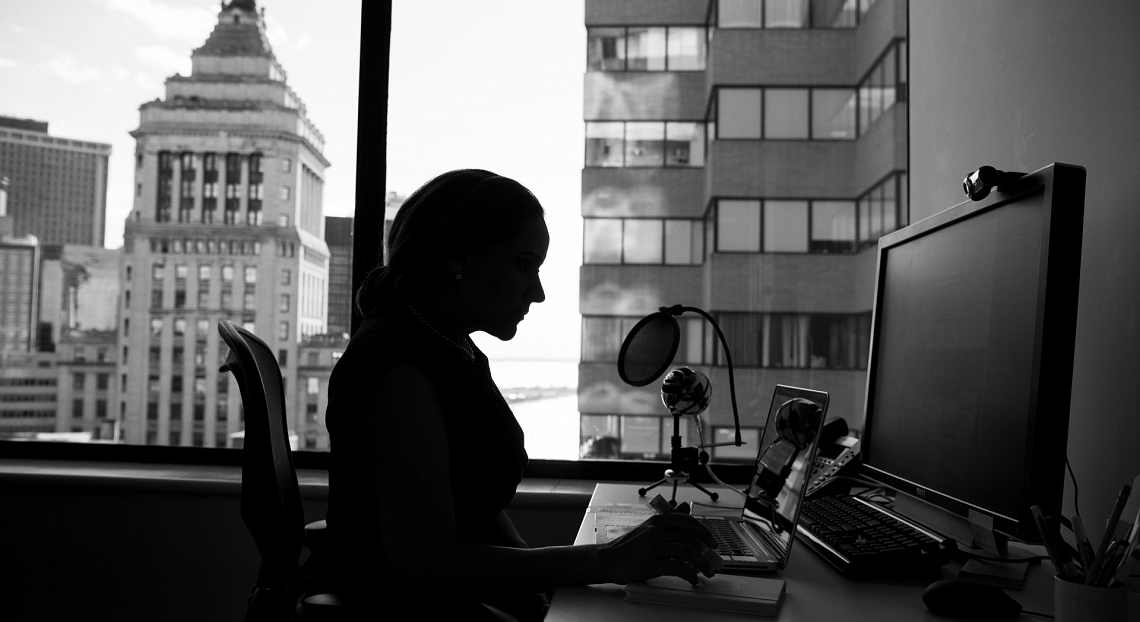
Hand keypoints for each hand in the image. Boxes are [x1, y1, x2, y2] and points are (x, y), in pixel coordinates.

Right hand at [598, 513, 722, 584]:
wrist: (608, 559)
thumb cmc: (628, 546)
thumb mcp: (648, 528)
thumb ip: (668, 520)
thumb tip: (684, 506)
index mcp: (657, 520)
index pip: (687, 521)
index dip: (704, 532)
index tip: (712, 543)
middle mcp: (656, 530)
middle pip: (690, 539)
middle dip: (706, 552)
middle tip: (712, 562)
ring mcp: (654, 547)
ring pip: (687, 552)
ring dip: (702, 564)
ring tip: (706, 572)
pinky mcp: (651, 564)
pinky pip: (678, 568)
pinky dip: (690, 574)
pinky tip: (692, 579)